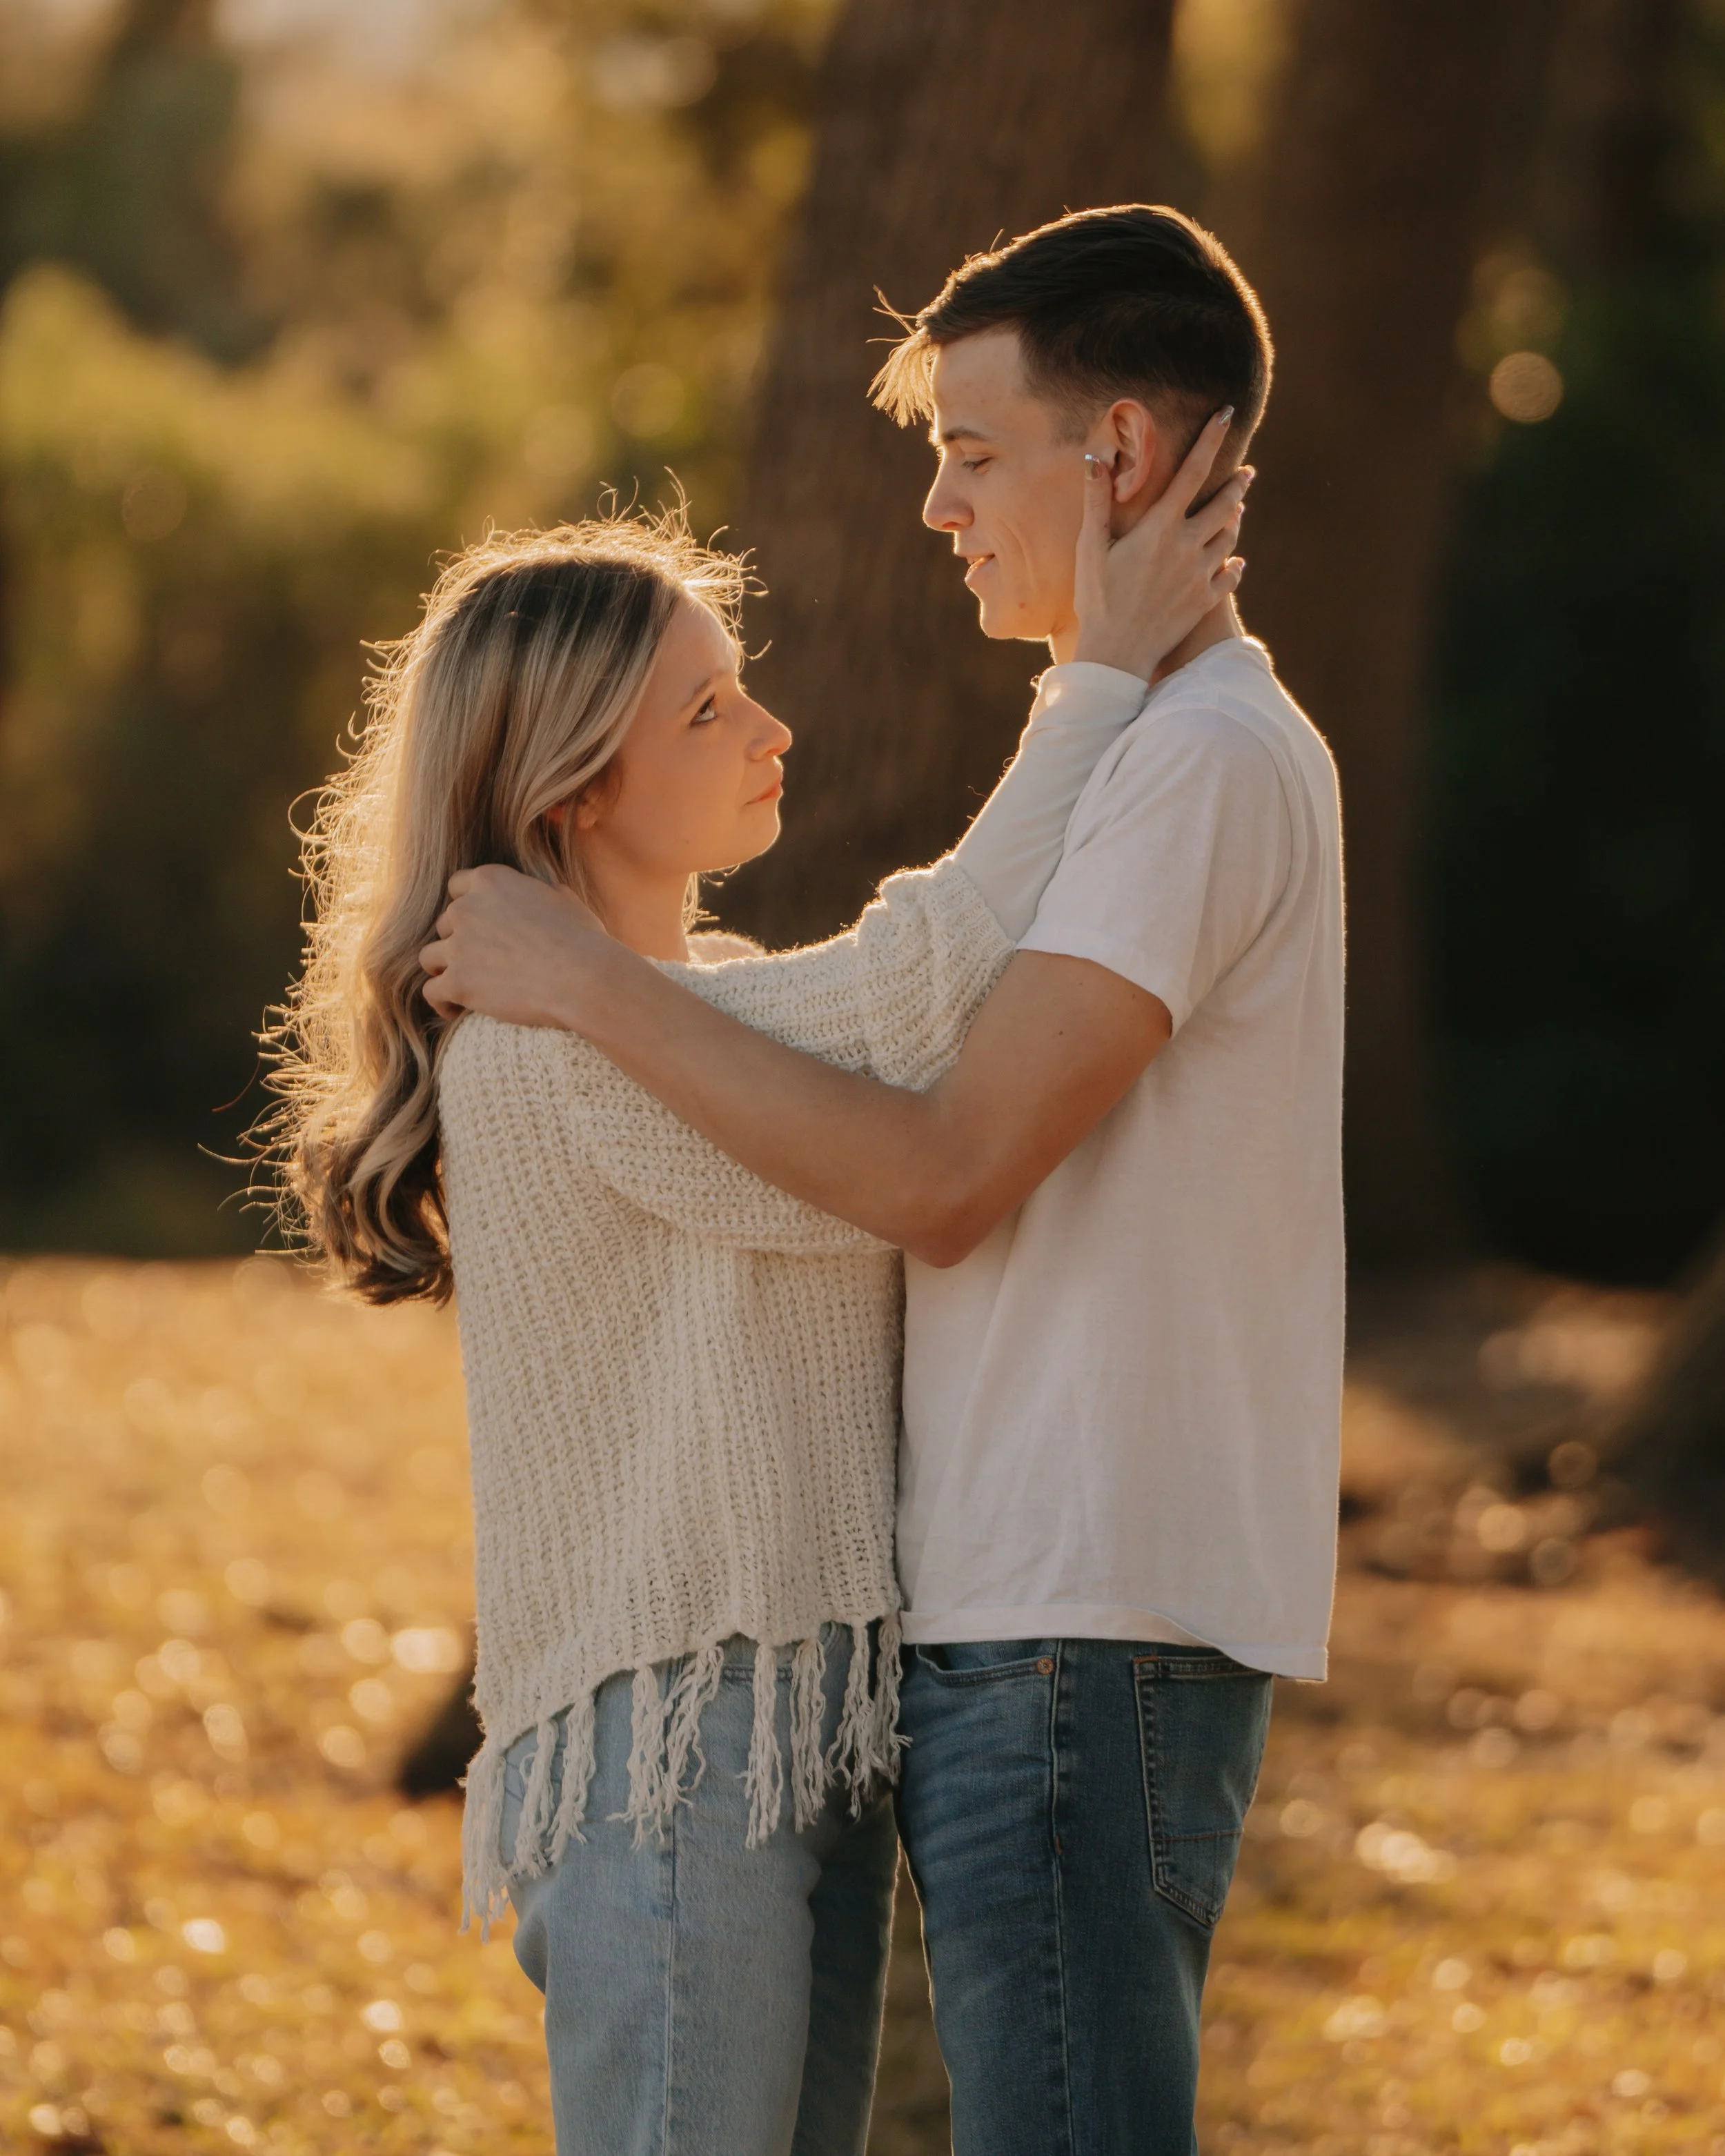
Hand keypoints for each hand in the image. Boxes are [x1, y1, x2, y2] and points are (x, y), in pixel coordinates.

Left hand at [419, 863, 611, 1028]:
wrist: (582, 977)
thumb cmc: (582, 940)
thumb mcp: (565, 900)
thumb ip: (542, 892)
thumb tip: (546, 893)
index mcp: (492, 881)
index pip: (457, 886)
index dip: (466, 905)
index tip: (476, 924)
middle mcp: (467, 908)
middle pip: (445, 924)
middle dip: (458, 941)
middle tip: (477, 962)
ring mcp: (458, 946)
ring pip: (430, 957)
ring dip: (444, 969)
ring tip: (460, 987)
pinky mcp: (457, 982)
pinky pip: (431, 992)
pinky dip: (441, 1002)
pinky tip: (454, 1011)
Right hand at [1072, 408, 1250, 679]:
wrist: (1116, 655)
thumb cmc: (1097, 599)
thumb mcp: (1091, 548)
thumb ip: (1097, 501)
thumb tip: (1096, 458)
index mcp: (1160, 528)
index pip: (1192, 472)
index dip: (1210, 440)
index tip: (1226, 415)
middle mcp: (1187, 547)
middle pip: (1223, 505)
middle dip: (1236, 484)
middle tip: (1247, 472)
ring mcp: (1200, 575)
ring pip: (1229, 539)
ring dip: (1234, 522)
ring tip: (1236, 512)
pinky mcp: (1204, 601)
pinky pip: (1229, 577)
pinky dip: (1234, 566)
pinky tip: (1235, 562)